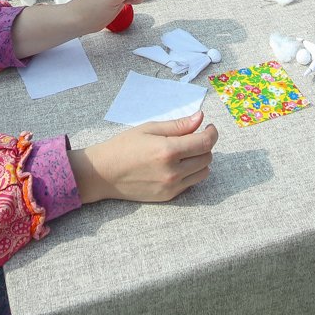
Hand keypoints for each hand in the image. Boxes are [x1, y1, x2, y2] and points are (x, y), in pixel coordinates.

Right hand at [69, 112, 217, 203]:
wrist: (103, 173)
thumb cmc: (123, 146)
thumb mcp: (149, 128)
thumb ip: (178, 125)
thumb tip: (200, 118)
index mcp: (168, 150)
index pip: (205, 142)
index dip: (212, 133)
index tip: (209, 127)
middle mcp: (173, 171)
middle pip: (207, 157)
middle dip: (204, 145)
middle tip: (193, 137)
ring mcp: (171, 187)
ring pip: (203, 172)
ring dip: (200, 160)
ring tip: (186, 152)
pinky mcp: (168, 197)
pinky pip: (191, 183)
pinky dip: (191, 173)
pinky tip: (177, 165)